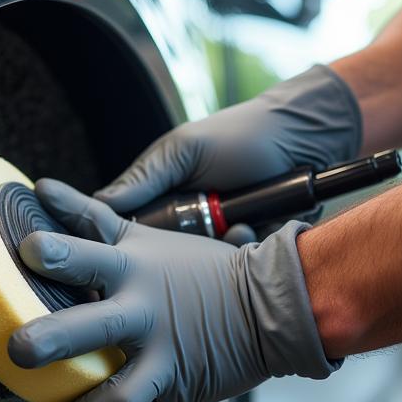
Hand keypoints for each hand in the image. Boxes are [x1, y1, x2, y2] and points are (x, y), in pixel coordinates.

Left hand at [8, 179, 339, 401]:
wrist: (268, 305)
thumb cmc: (199, 269)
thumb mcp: (145, 235)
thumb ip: (89, 217)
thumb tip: (41, 189)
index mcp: (134, 268)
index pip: (90, 253)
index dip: (59, 251)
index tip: (28, 249)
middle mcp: (144, 312)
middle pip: (94, 326)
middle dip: (54, 339)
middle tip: (18, 350)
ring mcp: (163, 355)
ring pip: (119, 396)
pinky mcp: (178, 390)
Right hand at [95, 65, 361, 240]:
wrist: (300, 140)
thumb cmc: (239, 135)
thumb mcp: (184, 149)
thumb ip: (146, 176)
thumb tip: (101, 202)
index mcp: (162, 198)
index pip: (131, 232)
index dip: (130, 243)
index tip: (130, 251)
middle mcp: (186, 223)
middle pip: (164, 259)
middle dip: (179, 253)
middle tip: (195, 236)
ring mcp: (216, 238)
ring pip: (200, 266)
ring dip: (215, 250)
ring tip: (235, 226)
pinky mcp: (245, 248)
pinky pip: (234, 264)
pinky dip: (241, 249)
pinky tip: (250, 229)